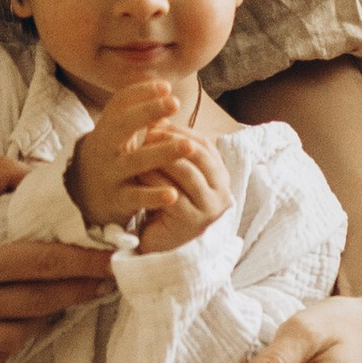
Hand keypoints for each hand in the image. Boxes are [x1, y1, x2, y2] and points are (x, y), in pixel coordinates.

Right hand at [0, 161, 115, 362]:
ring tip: (57, 305)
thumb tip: (42, 166)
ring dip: (41, 323)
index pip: (46, 264)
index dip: (87, 263)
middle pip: (40, 305)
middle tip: (106, 284)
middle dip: (78, 292)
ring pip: (14, 341)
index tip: (118, 260)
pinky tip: (13, 336)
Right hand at [69, 79, 218, 242]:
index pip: (120, 103)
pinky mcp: (116, 200)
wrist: (81, 194)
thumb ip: (136, 110)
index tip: (165, 86)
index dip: (140, 92)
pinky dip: (154, 196)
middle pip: (123, 125)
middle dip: (147, 112)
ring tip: (189, 146)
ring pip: (135, 161)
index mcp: (107, 127)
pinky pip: (136, 197)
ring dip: (163, 153)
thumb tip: (164, 85)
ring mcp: (110, 173)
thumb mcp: (117, 131)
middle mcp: (105, 147)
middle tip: (175, 103)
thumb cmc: (111, 154)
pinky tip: (173, 194)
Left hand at [124, 117, 235, 255]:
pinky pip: (173, 194)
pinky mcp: (192, 222)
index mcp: (220, 176)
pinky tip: (140, 173)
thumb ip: (170, 150)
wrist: (164, 246)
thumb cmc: (168, 205)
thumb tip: (156, 116)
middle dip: (172, 140)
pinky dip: (156, 180)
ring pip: (186, 173)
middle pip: (198, 154)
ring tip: (141, 148)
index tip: (156, 121)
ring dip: (162, 157)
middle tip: (149, 131)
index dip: (180, 130)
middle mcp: (221, 191)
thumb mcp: (172, 174)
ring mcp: (209, 208)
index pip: (204, 144)